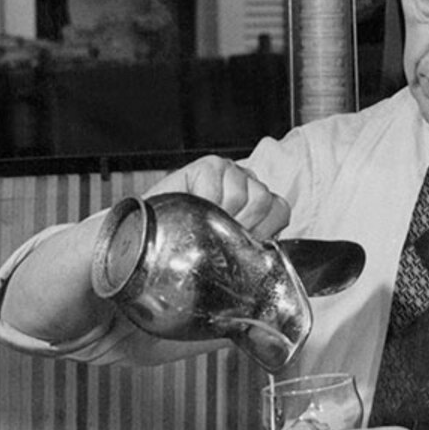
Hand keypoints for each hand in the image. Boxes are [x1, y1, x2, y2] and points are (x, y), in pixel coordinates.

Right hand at [149, 153, 290, 240]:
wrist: (148, 241)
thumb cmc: (186, 247)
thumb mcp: (225, 253)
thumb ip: (248, 250)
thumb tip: (268, 263)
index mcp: (254, 204)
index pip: (280, 210)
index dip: (262, 231)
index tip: (240, 243)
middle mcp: (244, 184)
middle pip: (265, 201)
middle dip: (243, 226)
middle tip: (218, 235)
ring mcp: (228, 172)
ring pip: (246, 194)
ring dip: (223, 215)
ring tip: (204, 222)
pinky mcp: (209, 166)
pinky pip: (219, 184)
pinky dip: (206, 201)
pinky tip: (194, 206)